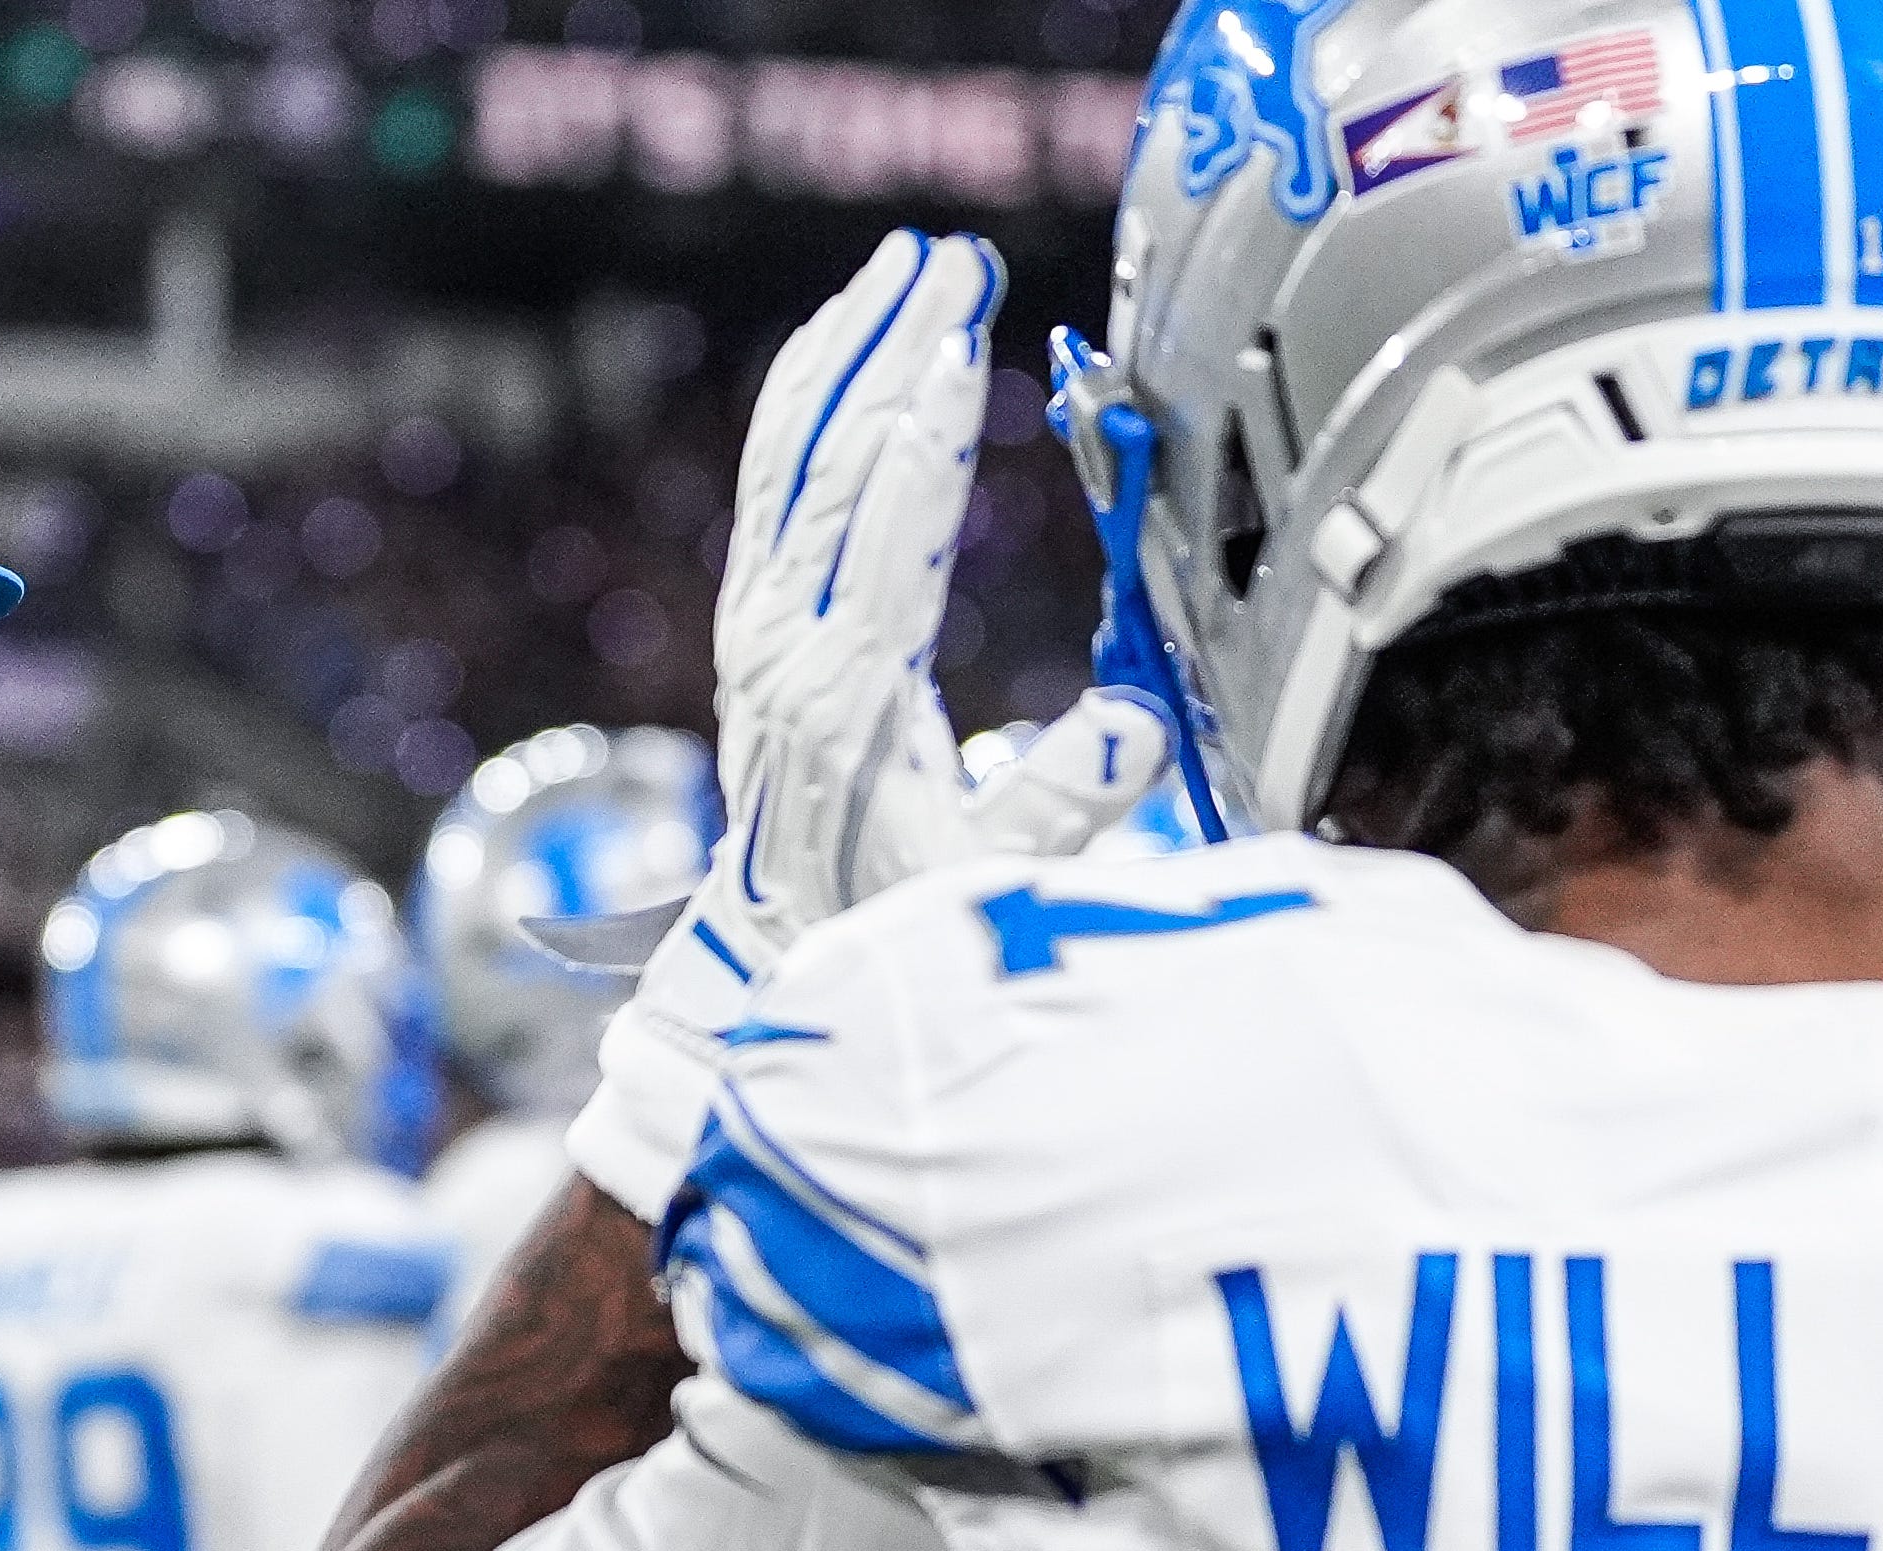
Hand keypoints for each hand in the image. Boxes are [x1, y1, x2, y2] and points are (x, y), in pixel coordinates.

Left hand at [562, 231, 1174, 1221]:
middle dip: (890, 354)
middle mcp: (783, 650)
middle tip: (945, 264)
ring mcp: (755, 629)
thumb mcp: (985, 883)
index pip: (886, 543)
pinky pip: (772, 485)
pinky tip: (845, 347)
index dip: (926, 441)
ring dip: (844, 355)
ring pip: (793, 459)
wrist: (772, 955)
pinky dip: (808, 403)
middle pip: (835, 470)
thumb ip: (1057, 807)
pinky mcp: (750, 620)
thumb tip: (1132, 727)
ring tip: (901, 268)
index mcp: (845, 701)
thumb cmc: (885, 924)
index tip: (959, 347)